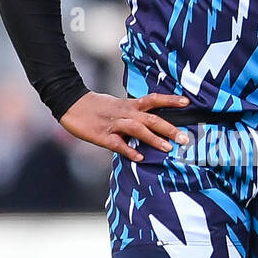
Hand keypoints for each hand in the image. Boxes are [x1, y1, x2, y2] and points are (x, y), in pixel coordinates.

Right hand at [59, 91, 190, 161]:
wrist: (70, 103)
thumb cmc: (95, 106)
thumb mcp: (118, 105)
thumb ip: (133, 114)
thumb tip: (150, 125)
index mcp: (129, 105)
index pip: (154, 99)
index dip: (170, 100)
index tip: (187, 102)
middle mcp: (125, 113)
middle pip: (151, 118)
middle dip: (169, 128)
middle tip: (184, 138)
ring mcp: (114, 124)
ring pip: (137, 129)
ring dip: (153, 138)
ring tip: (167, 148)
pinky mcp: (102, 135)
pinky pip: (117, 144)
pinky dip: (129, 150)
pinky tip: (139, 157)